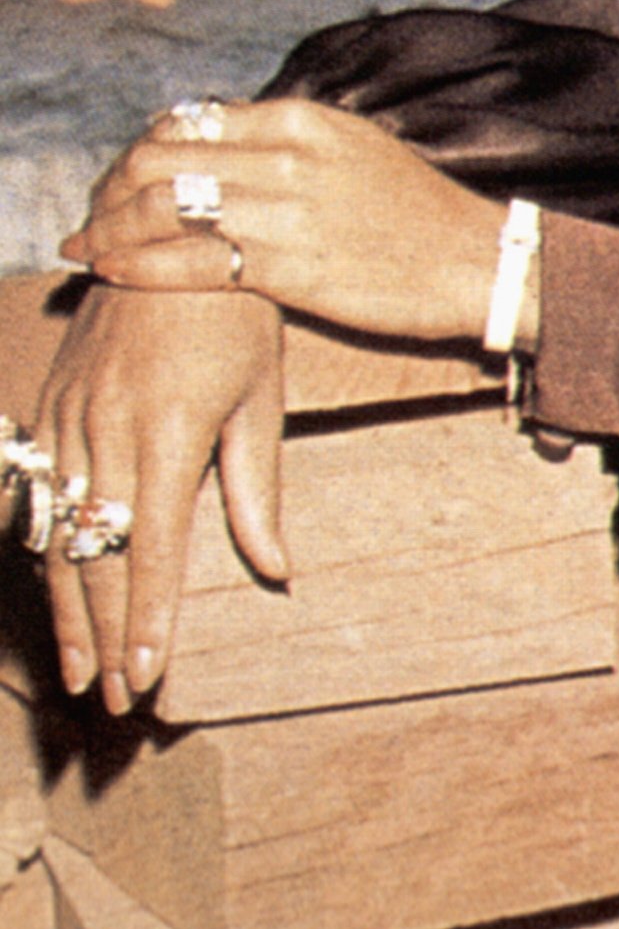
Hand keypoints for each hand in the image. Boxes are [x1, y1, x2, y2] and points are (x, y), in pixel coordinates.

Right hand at [30, 283, 286, 714]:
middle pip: (92, 559)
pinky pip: (32, 493)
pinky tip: (54, 592)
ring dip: (65, 609)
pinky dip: (41, 552)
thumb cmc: (235, 315)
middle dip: (102, 637)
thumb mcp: (261, 397)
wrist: (169, 228)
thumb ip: (257, 488)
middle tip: (114, 700)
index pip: (149, 552)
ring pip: (54, 536)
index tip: (149, 679)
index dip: (145, 623)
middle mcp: (103, 432)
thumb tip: (275, 569)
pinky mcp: (46, 404)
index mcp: (165, 434)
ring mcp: (65, 418)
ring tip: (82, 671)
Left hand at [62, 99, 506, 341]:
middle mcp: (286, 154)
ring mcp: (285, 210)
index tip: (123, 182)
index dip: (137, 152)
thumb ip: (288, 143)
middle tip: (96, 218)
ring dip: (110, 229)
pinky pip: (187, 262)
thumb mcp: (354, 149)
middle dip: (110, 190)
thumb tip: (225, 146)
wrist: (480, 264)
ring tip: (91, 250)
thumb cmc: (419, 216)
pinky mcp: (288, 268)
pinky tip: (115, 273)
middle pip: (158, 158)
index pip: (185, 121)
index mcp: (301, 118)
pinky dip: (136, 266)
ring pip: (162, 207)